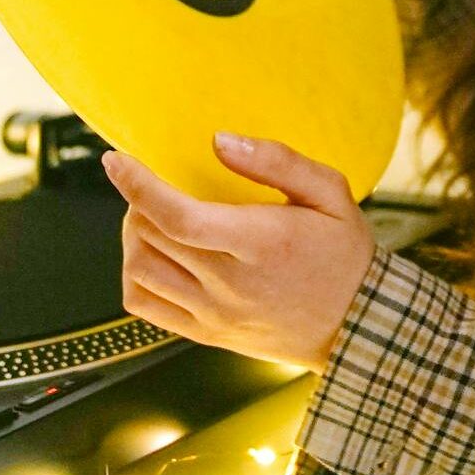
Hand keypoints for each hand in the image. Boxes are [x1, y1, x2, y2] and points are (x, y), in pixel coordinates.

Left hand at [105, 132, 377, 371]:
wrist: (358, 327)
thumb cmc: (345, 254)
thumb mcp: (331, 193)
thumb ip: (278, 162)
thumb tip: (220, 141)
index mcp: (261, 243)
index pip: (178, 216)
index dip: (137, 185)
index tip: (116, 160)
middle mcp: (231, 284)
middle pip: (151, 236)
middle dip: (138, 201)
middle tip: (155, 185)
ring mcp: (214, 313)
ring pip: (139, 270)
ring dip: (134, 236)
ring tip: (154, 219)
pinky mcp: (206, 333)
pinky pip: (145, 305)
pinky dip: (135, 275)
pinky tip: (156, 256)